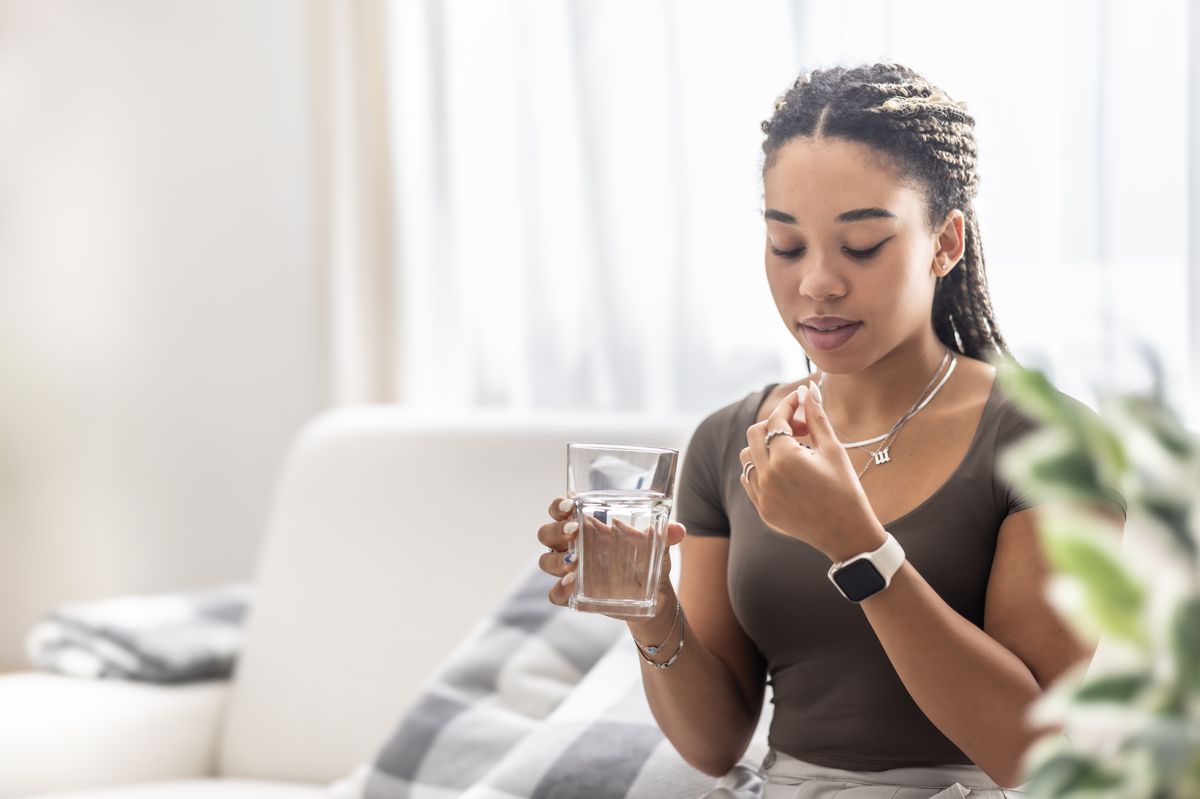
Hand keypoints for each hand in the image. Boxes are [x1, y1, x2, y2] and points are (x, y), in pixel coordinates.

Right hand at [538, 496, 685, 619]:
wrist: (655, 595)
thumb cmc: (650, 559)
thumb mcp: (659, 545)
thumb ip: (666, 535)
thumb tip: (677, 530)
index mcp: (588, 527)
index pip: (560, 509)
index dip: (558, 505)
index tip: (570, 504)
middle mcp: (573, 546)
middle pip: (546, 533)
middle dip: (555, 530)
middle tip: (575, 531)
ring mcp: (571, 571)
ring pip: (545, 562)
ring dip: (556, 561)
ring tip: (575, 562)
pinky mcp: (574, 595)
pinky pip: (554, 594)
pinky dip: (560, 590)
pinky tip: (573, 585)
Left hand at [738, 384, 885, 561]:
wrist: (847, 534)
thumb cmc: (845, 489)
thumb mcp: (833, 449)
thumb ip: (816, 417)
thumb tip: (808, 389)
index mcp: (785, 459)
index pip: (776, 419)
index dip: (789, 405)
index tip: (801, 399)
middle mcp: (766, 477)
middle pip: (755, 434)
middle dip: (775, 424)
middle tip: (800, 427)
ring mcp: (761, 496)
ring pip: (747, 457)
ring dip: (764, 446)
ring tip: (794, 450)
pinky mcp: (762, 510)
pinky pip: (749, 480)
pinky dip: (761, 469)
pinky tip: (785, 471)